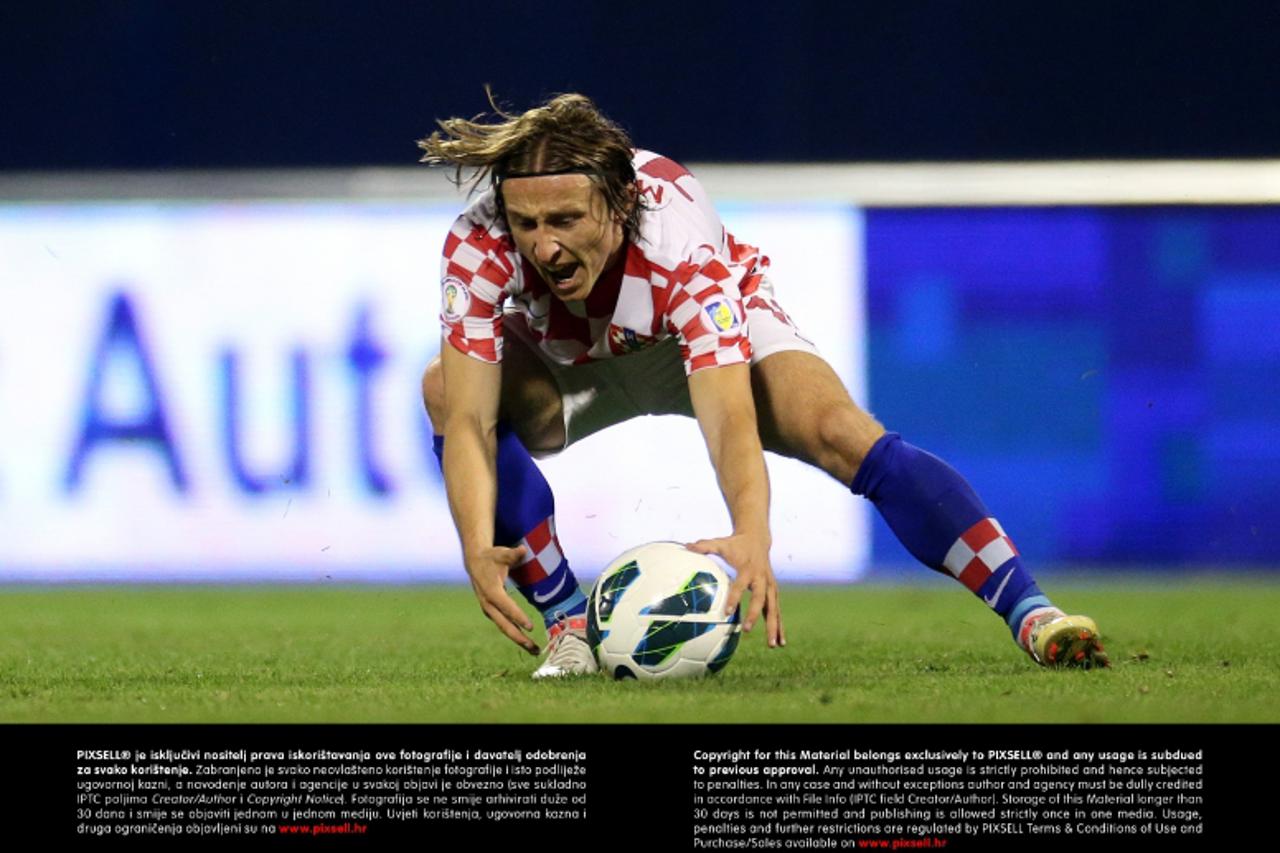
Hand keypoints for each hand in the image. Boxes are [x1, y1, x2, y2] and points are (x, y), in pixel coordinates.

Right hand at [464, 545, 539, 654]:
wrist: (475, 563)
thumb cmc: (492, 557)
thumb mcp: (501, 553)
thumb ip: (513, 554)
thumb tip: (523, 549)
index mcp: (491, 591)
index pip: (505, 606)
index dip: (517, 617)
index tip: (530, 627)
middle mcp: (488, 604)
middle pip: (504, 624)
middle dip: (519, 637)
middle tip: (534, 647)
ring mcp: (489, 610)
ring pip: (504, 628)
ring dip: (519, 640)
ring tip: (535, 651)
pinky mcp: (492, 612)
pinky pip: (505, 626)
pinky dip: (515, 634)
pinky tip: (527, 643)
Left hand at [686, 532, 783, 647]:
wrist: (757, 539)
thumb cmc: (735, 544)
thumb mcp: (721, 543)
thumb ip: (705, 546)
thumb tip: (686, 546)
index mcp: (748, 569)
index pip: (740, 585)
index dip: (734, 597)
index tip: (727, 612)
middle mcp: (761, 579)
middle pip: (760, 599)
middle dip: (755, 615)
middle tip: (747, 630)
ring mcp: (770, 586)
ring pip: (773, 608)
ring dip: (774, 626)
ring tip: (773, 645)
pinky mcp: (773, 591)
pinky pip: (777, 610)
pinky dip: (779, 626)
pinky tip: (780, 642)